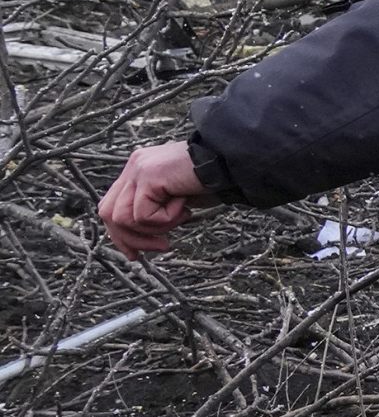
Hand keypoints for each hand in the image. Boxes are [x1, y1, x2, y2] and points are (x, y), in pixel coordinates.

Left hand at [99, 141, 207, 257]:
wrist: (231, 162)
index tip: (136, 254)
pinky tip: (184, 206)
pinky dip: (165, 220)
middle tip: (161, 246)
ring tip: (181, 218)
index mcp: (138, 169)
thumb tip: (139, 235)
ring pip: (123, 218)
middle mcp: (134, 165)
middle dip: (130, 238)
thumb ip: (153, 207)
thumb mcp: (174, 199)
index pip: (111, 206)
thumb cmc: (212, 181)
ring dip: (154, 229)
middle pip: (109, 213)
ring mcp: (139, 169)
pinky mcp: (148, 176)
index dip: (120, 234)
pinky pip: (143, 215)